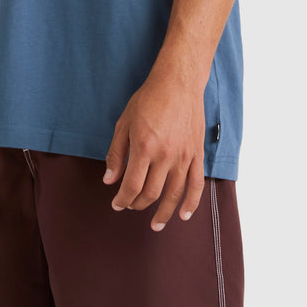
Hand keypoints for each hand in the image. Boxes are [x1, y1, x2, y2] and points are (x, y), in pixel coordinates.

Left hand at [103, 68, 205, 230]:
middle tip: (130, 206)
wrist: (178, 83)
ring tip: (155, 224)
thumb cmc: (148, 99)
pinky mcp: (197, 154)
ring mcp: (184, 156)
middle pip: (151, 193)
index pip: (132, 186)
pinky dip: (191, 203)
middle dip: (138, 204)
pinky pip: (196, 184)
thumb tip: (110, 181)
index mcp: (144, 147)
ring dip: (164, 213)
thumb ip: (116, 154)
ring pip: (174, 194)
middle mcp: (165, 155)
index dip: (122, 200)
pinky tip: (184, 214)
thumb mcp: (124, 123)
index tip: (117, 204)